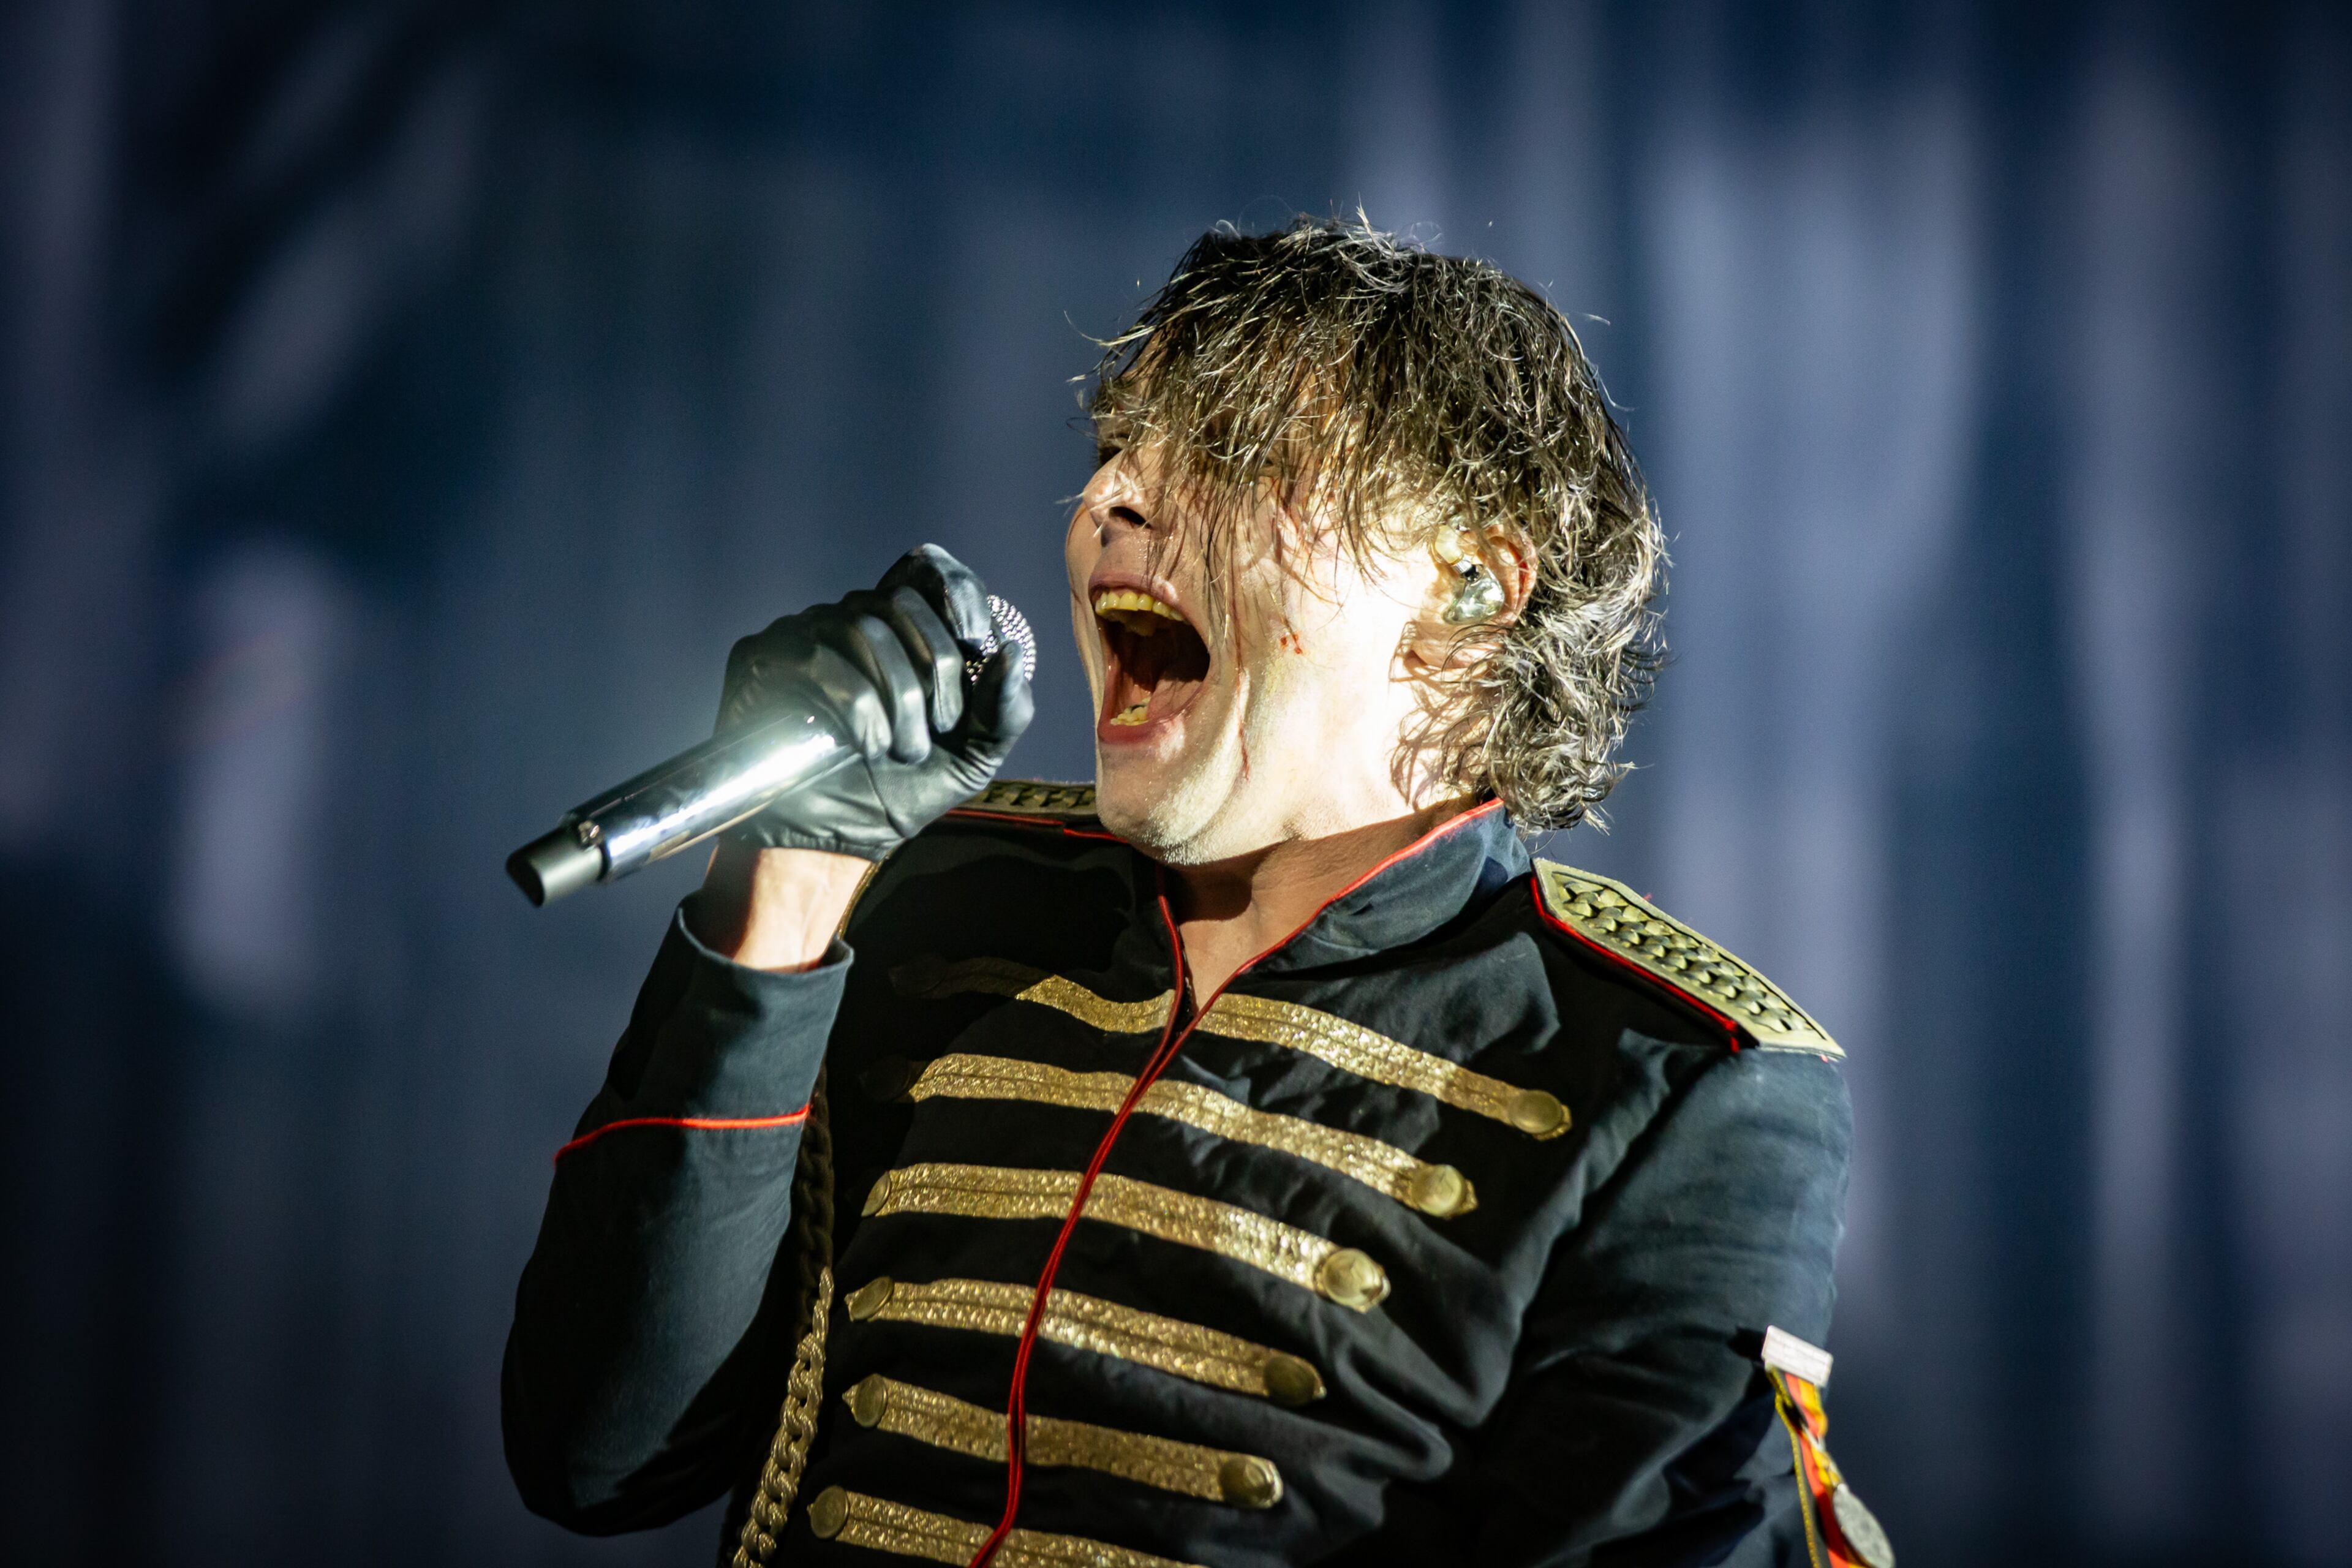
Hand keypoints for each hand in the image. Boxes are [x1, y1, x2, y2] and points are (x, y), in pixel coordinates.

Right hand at [716, 545, 1032, 860]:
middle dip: (937, 666)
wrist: (834, 840)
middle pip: (901, 601)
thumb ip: (1005, 708)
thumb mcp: (974, 757)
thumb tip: (1012, 652)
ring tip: (905, 752)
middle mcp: (849, 619)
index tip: (975, 640)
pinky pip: (815, 659)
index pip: (927, 571)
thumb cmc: (901, 791)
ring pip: (861, 629)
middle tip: (943, 726)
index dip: (956, 591)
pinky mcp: (761, 657)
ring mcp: (801, 632)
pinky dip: (856, 708)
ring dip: (899, 700)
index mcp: (902, 630)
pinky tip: (865, 747)